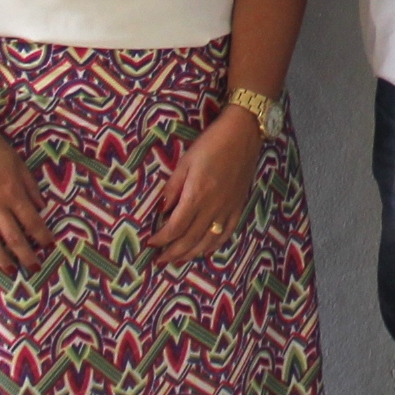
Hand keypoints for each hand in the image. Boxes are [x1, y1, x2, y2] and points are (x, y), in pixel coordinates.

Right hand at [0, 110, 50, 272]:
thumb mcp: (18, 163)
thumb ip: (30, 186)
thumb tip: (41, 207)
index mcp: (12, 192)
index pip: (32, 222)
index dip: (42, 237)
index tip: (49, 246)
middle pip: (13, 238)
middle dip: (26, 255)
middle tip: (34, 268)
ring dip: (2, 259)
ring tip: (10, 270)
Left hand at [147, 105, 266, 265]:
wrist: (244, 134)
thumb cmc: (211, 144)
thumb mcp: (185, 162)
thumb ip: (172, 189)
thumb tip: (161, 211)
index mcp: (197, 195)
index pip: (175, 227)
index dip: (161, 239)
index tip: (150, 242)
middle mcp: (213, 207)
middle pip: (190, 239)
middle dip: (172, 252)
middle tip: (159, 260)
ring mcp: (228, 209)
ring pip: (208, 241)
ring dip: (191, 254)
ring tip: (177, 260)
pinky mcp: (238, 206)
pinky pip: (227, 233)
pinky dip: (214, 245)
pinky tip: (205, 250)